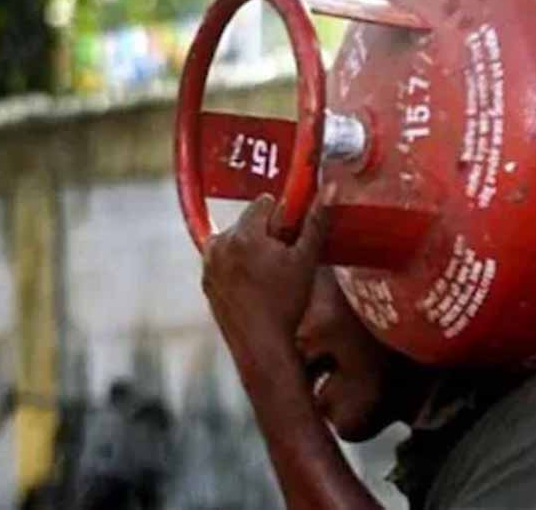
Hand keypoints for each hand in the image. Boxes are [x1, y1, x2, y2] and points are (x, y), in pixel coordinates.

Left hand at [201, 187, 332, 358]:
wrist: (261, 345)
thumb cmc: (285, 304)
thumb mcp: (306, 260)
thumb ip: (316, 222)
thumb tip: (329, 190)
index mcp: (244, 235)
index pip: (265, 203)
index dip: (283, 218)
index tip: (292, 238)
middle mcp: (219, 244)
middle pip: (249, 221)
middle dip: (266, 233)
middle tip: (284, 260)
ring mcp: (209, 263)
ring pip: (236, 239)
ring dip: (251, 248)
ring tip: (269, 276)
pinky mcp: (206, 280)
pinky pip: (225, 259)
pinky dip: (238, 265)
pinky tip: (255, 286)